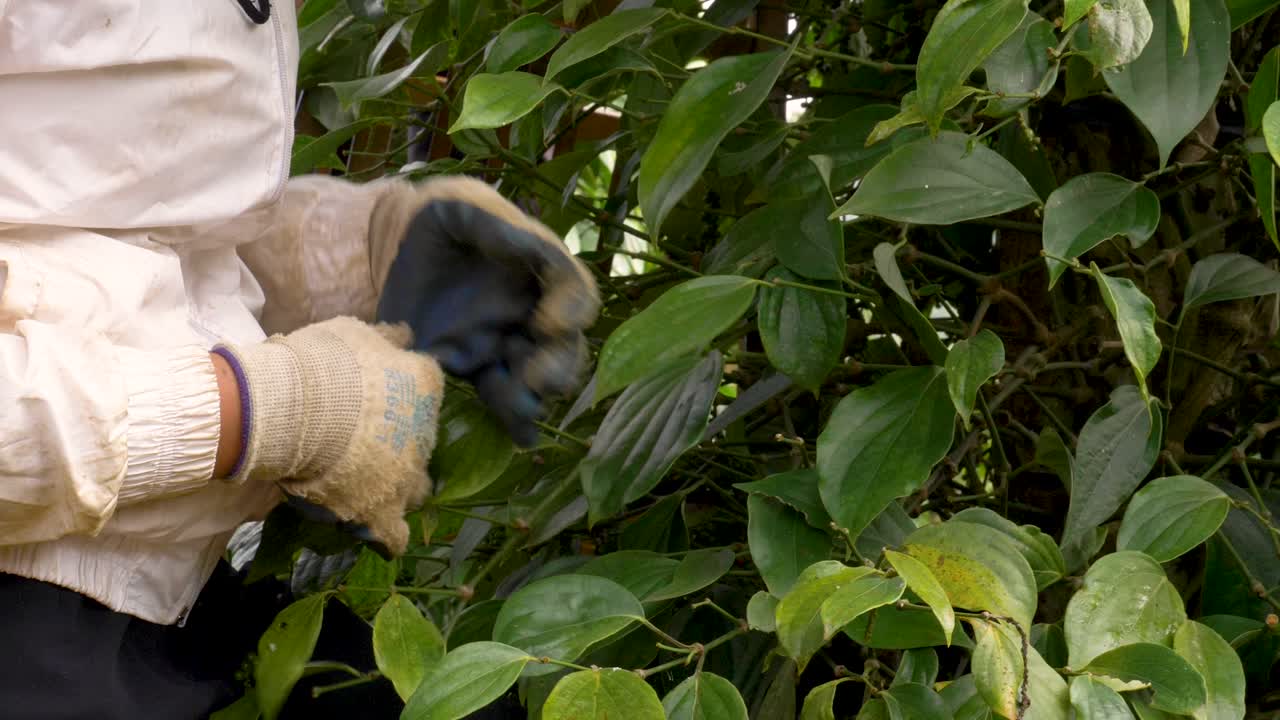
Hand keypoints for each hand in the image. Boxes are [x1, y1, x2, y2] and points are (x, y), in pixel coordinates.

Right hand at [213, 317, 442, 556]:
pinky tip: (379, 533)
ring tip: (371, 485)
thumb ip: (387, 337)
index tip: (382, 400)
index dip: (404, 397)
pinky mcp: (384, 511)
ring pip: (417, 488)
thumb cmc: (320, 364)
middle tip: (369, 443)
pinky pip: (395, 535)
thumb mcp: (356, 334)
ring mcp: (408, 475)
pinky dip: (389, 535)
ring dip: (400, 486)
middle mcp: (426, 433)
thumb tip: (406, 334)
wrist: (290, 408)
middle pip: (423, 443)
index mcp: (424, 386)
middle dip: (403, 444)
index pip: (427, 390)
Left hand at [369, 176, 599, 446]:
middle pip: (565, 347)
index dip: (571, 309)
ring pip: (538, 378)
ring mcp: (505, 344)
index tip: (547, 323)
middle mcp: (532, 312)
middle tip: (536, 378)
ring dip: (536, 396)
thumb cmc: (439, 220)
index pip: (574, 290)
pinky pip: (501, 398)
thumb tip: (528, 250)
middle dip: (558, 366)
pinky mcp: (474, 367)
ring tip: (522, 406)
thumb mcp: (463, 209)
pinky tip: (519, 435)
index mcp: (539, 270)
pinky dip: (514, 420)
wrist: (394, 244)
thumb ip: (495, 228)